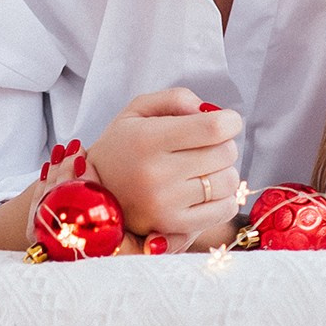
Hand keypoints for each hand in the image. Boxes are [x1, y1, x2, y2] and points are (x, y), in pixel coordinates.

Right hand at [83, 88, 241, 242]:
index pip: (213, 128)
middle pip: (225, 153)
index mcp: (148, 138)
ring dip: (224, 171)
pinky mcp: (174, 226)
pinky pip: (225, 209)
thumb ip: (175, 98)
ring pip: (229, 181)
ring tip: (203, 169)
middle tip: (206, 146)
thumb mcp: (137, 110)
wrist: (95, 193)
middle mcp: (156, 173)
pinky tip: (205, 191)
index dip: (230, 121)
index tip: (226, 122)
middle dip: (223, 144)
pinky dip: (224, 198)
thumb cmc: (123, 147)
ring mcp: (165, 204)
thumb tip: (209, 111)